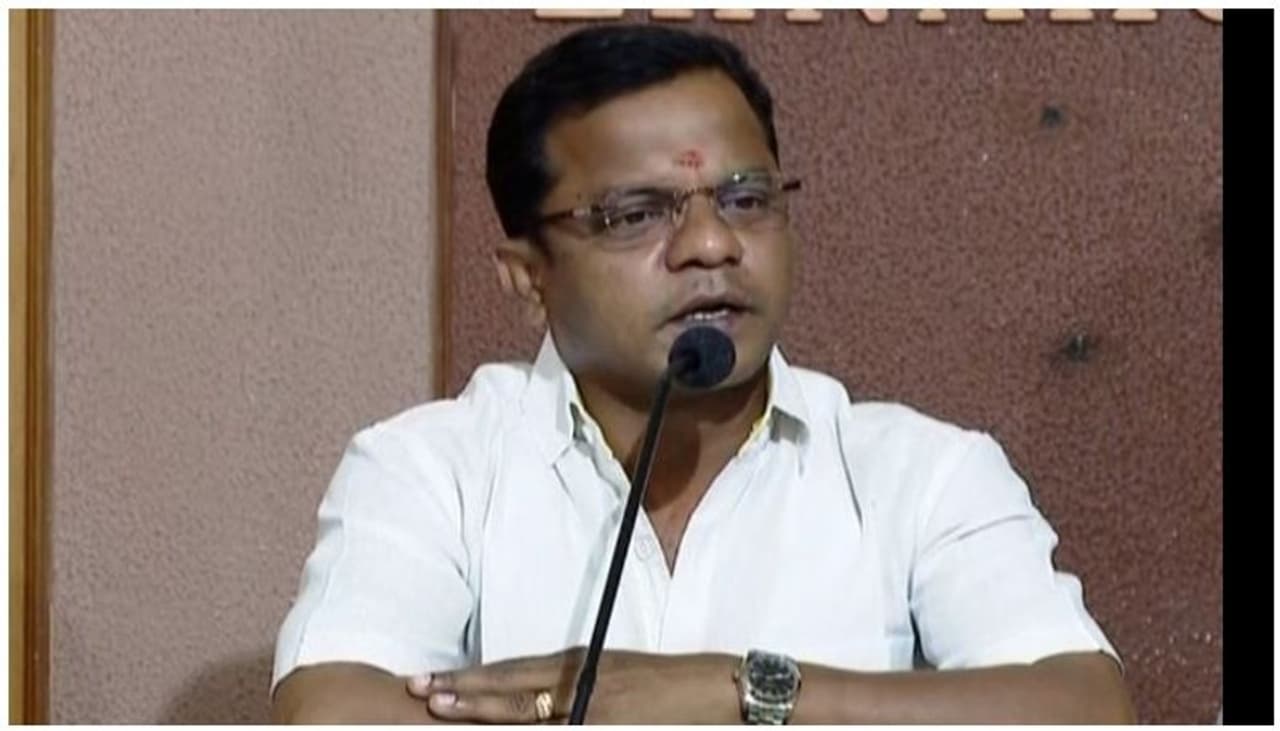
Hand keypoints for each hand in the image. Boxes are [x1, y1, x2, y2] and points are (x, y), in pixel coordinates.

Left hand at [406, 648, 740, 723]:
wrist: (721, 689)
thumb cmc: (671, 685)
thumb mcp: (617, 673)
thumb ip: (577, 683)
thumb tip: (538, 697)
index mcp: (581, 664)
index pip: (515, 670)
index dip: (472, 678)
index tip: (433, 680)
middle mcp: (581, 681)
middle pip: (512, 687)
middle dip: (463, 691)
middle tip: (418, 691)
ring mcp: (595, 706)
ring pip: (528, 711)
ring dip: (485, 711)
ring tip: (441, 710)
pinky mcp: (611, 725)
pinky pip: (563, 730)